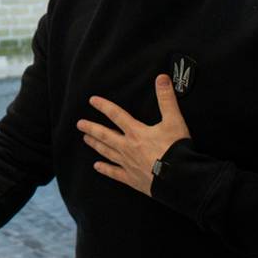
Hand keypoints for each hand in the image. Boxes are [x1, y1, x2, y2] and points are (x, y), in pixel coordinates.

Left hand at [76, 74, 189, 196]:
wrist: (178, 177)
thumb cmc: (176, 150)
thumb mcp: (174, 121)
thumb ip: (166, 99)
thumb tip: (162, 79)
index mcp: (137, 132)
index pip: (116, 115)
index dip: (104, 106)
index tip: (92, 101)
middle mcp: (128, 147)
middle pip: (105, 135)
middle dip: (91, 128)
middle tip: (80, 124)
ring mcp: (128, 163)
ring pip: (107, 152)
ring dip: (95, 145)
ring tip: (86, 139)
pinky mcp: (132, 178)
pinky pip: (115, 173)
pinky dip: (105, 169)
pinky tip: (97, 166)